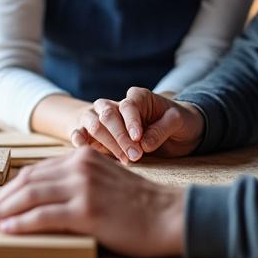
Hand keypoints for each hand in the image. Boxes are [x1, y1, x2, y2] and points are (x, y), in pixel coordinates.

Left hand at [0, 147, 186, 257]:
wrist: (170, 216)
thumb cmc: (140, 206)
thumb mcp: (106, 181)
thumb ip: (79, 182)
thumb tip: (48, 197)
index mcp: (83, 157)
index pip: (37, 171)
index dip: (13, 187)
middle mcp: (79, 167)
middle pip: (28, 181)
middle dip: (2, 199)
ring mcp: (83, 187)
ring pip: (30, 197)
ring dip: (4, 211)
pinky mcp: (86, 210)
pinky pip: (44, 216)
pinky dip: (21, 223)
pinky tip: (8, 230)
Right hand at [71, 87, 205, 162]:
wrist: (168, 132)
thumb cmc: (174, 124)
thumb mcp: (178, 122)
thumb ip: (162, 129)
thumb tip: (144, 144)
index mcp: (138, 97)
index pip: (128, 105)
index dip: (131, 122)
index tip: (138, 138)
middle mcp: (116, 104)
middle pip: (108, 115)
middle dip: (120, 137)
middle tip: (135, 156)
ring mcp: (102, 118)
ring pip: (94, 124)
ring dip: (107, 143)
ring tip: (124, 161)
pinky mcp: (92, 134)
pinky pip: (80, 133)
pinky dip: (79, 139)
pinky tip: (81, 146)